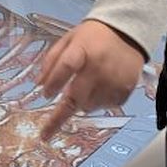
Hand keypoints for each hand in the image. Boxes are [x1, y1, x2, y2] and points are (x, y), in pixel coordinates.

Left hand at [38, 19, 144, 138]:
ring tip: (84, 88)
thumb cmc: (94, 37)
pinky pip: (104, 107)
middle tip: (46, 132)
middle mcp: (99, 66)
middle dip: (59, 115)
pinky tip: (98, 89)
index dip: (53, 83)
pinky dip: (96, 103)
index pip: (65, 67)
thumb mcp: (69, 40)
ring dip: (79, 104)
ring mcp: (113, 80)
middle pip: (76, 97)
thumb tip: (39, 83)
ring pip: (88, 106)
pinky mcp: (124, 90)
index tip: (45, 94)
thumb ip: (52, 60)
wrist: (127, 33)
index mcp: (83, 49)